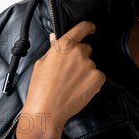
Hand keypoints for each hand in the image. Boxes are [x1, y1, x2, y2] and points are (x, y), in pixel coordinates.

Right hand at [16, 21, 105, 138]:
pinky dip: (92, 82)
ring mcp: (89, 65)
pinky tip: (79, 89)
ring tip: (71, 84)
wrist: (46, 111)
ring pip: (90, 64)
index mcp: (64, 46)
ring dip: (85, 71)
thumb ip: (52, 48)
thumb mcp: (41, 63)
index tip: (91, 28)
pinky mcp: (97, 78)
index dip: (88, 27)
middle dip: (80, 57)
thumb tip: (55, 37)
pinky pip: (98, 76)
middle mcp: (78, 52)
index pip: (81, 28)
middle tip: (69, 72)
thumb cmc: (40, 88)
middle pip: (86, 49)